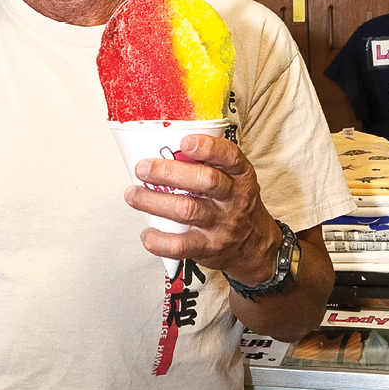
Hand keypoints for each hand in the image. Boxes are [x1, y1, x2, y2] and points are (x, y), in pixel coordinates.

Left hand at [124, 133, 281, 284]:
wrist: (255, 247)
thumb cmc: (234, 204)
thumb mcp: (233, 178)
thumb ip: (207, 163)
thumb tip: (162, 146)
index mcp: (240, 174)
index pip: (230, 156)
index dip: (208, 147)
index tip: (184, 142)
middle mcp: (233, 197)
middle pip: (204, 181)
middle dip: (168, 173)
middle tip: (143, 168)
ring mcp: (222, 224)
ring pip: (186, 210)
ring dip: (154, 201)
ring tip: (133, 195)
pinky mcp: (209, 247)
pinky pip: (181, 245)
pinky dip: (160, 240)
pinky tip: (148, 233)